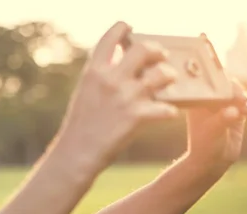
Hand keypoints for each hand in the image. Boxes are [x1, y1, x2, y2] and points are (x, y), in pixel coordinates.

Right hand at [57, 21, 179, 169]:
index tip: (130, 29)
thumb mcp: (85, 92)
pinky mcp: (137, 117)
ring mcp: (125, 97)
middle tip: (160, 56)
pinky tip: (167, 113)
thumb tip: (121, 60)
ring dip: (169, 77)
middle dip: (157, 50)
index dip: (124, 28)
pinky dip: (169, 111)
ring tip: (169, 80)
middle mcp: (111, 79)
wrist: (76, 153)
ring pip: (162, 75)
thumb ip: (102, 75)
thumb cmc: (80, 125)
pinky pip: (166, 108)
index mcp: (94, 71)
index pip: (112, 35)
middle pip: (144, 49)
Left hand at [185, 79, 246, 174]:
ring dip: (243, 98)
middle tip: (243, 99)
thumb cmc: (205, 145)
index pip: (209, 85)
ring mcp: (221, 106)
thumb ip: (223, 119)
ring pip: (235, 93)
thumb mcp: (212, 131)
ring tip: (246, 109)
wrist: (212, 160)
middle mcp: (208, 101)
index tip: (232, 92)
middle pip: (224, 86)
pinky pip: (243, 103)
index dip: (222, 84)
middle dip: (236, 90)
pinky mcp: (233, 112)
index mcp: (197, 101)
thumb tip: (234, 111)